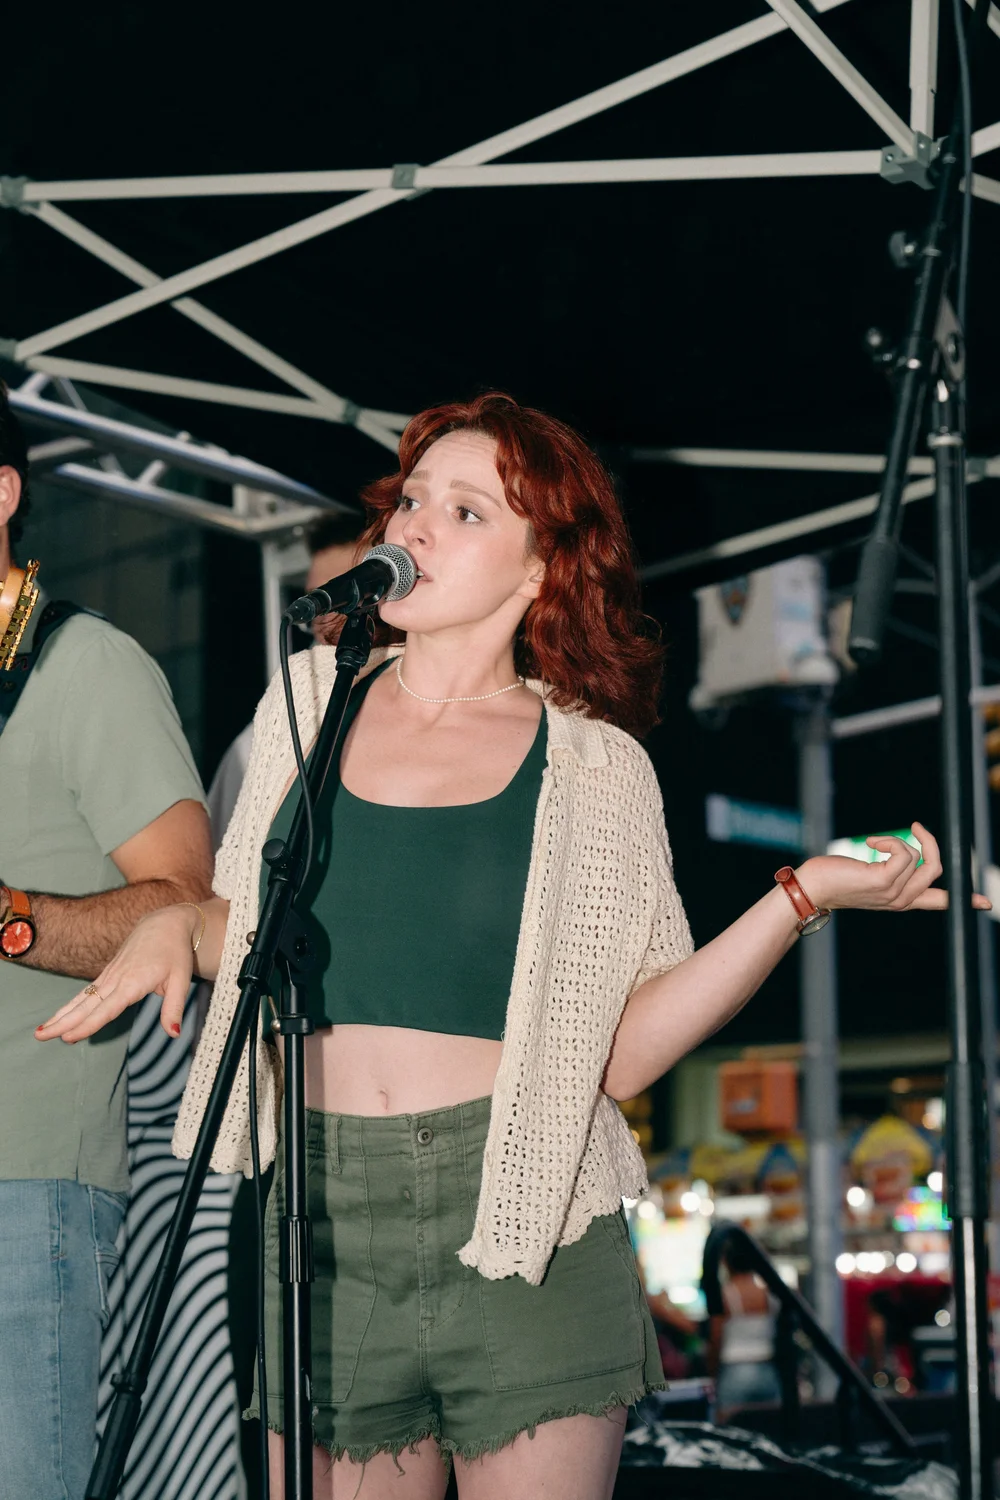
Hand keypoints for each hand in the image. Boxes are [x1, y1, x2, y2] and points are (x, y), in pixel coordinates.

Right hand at [35, 904, 199, 1043]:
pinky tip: (58, 1018)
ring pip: (81, 999)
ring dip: (61, 1015)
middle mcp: (117, 979)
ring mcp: (109, 976)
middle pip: (87, 1005)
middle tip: (41, 1036)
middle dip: (63, 1022)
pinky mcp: (108, 974)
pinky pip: (85, 993)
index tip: (70, 1037)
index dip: (89, 1024)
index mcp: (134, 982)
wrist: (164, 924)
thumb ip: (174, 1007)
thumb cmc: (175, 952)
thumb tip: (174, 1033)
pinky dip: (70, 1007)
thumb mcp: (182, 979)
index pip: (108, 1008)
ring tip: (40, 1032)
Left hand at [798, 821, 992, 914]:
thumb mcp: (872, 877)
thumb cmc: (837, 878)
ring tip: (875, 843)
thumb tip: (906, 855)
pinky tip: (871, 843)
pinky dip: (891, 840)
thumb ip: (893, 870)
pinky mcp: (883, 881)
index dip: (965, 899)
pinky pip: (904, 852)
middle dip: (931, 842)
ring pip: (918, 857)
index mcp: (902, 901)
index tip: (986, 904)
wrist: (813, 888)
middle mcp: (901, 900)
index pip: (941, 902)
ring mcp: (893, 893)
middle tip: (915, 825)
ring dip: (899, 840)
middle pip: (938, 870)